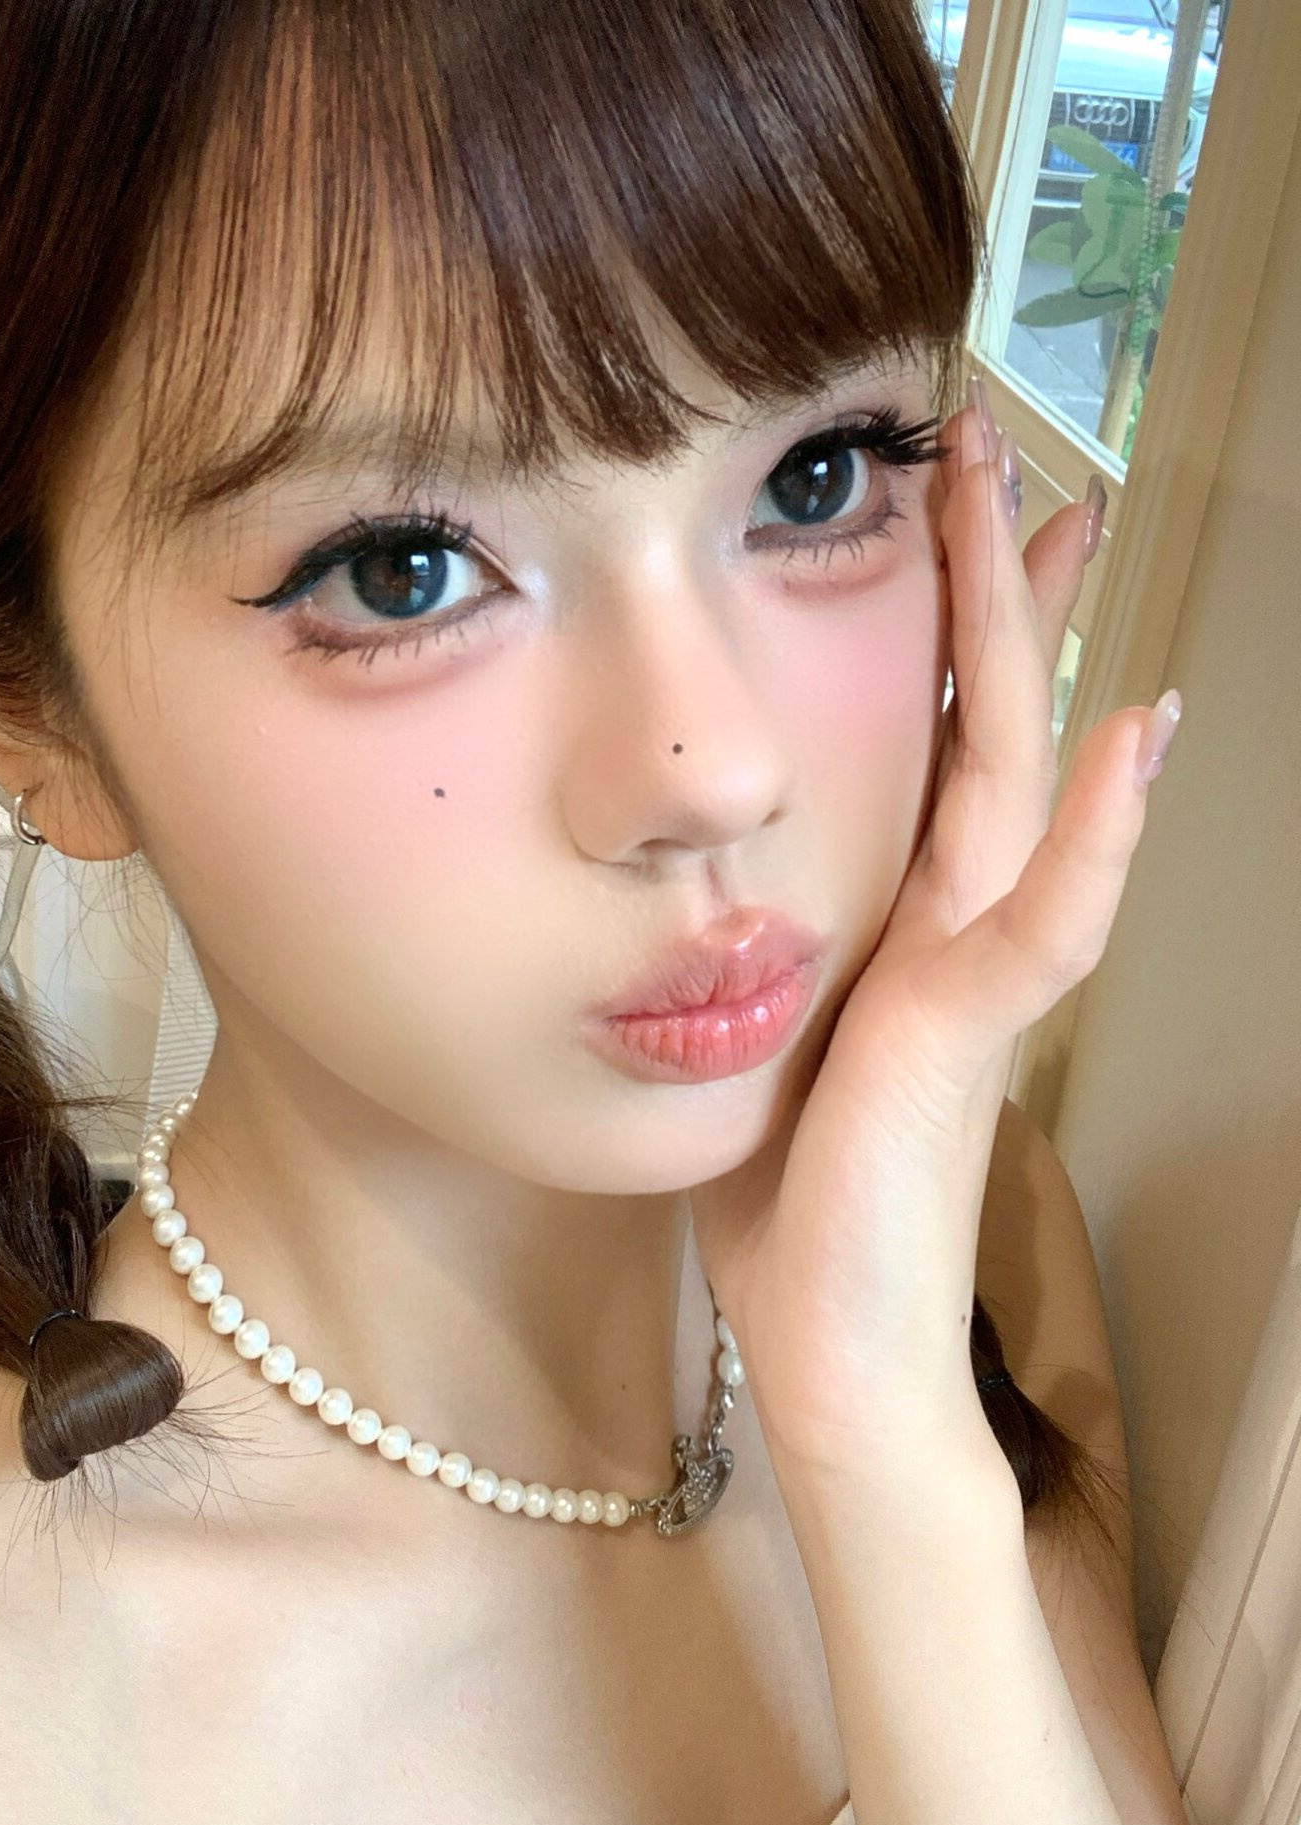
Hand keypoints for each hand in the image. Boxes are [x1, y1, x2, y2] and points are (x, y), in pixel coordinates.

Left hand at [689, 390, 1176, 1489]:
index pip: (933, 749)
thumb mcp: (760, 1044)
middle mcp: (950, 932)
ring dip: (1038, 653)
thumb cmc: (794, 1208)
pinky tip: (1135, 733)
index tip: (935, 511)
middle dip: (997, 592)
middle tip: (1002, 452)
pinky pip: (1043, 925)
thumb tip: (711, 891)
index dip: (943, 632)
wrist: (832, 1350)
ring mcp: (969, 981)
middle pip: (990, 732)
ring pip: (1022, 787)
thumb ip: (762, 954)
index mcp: (897, 924)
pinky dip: (1097, 836)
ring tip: (1061, 518)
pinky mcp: (962, 1042)